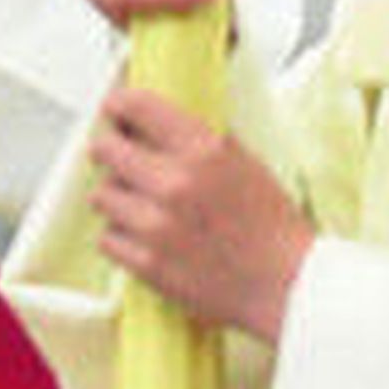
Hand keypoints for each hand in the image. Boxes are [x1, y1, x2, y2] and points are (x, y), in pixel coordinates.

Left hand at [88, 85, 312, 342]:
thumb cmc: (272, 225)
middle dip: (110, 151)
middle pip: (105, 149)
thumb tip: (158, 121)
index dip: (119, 105)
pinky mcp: (146, 263)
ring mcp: (156, 225)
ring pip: (101, 195)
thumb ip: (200, 140)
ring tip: (142, 206)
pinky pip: (106, 238)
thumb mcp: (246, 163)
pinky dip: (121, 237)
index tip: (115, 110)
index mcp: (205, 150)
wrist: (286, 283)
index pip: (138, 106)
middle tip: (120, 159)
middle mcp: (175, 183)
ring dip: (117, 198)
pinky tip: (146, 237)